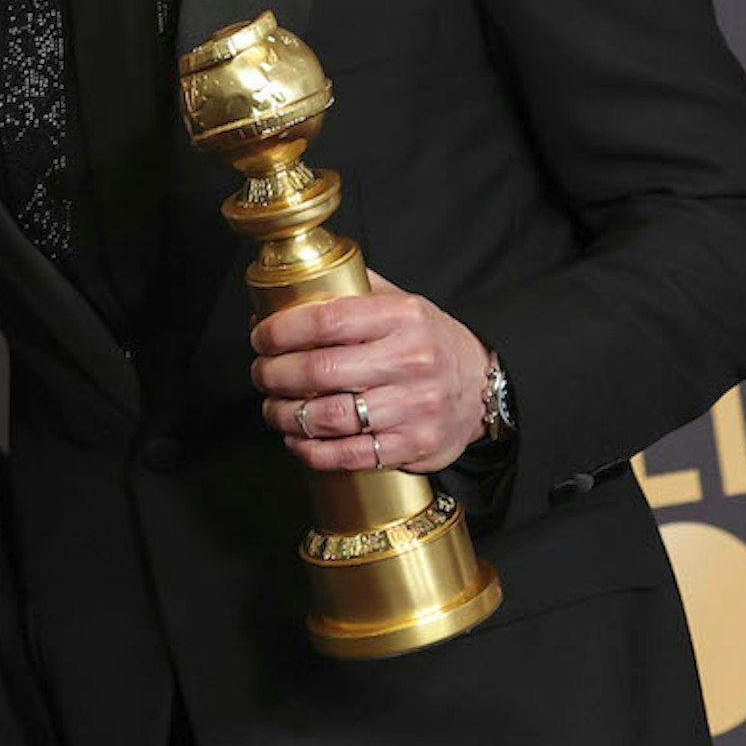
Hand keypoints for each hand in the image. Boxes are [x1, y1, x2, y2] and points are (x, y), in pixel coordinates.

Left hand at [250, 270, 491, 475]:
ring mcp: (414, 406)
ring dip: (286, 415)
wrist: (484, 385)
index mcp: (402, 318)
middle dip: (275, 374)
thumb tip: (289, 291)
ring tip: (274, 408)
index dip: (281, 330)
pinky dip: (312, 451)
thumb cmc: (429, 342)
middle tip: (261, 374)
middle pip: (320, 370)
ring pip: (330, 417)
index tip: (260, 338)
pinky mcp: (415, 445)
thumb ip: (353, 291)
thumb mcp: (402, 303)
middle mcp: (411, 361)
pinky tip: (297, 440)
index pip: (327, 320)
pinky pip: (351, 455)